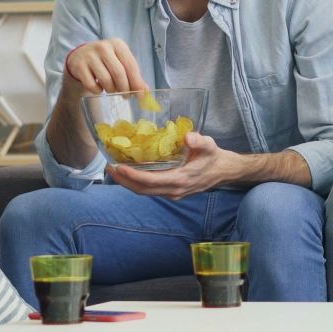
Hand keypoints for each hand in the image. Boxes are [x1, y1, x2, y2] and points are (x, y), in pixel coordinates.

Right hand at [63, 38, 147, 95]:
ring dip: (111, 90)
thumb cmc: (106, 61)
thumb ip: (133, 76)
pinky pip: (92, 85)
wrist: (80, 57)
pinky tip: (99, 88)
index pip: (130, 65)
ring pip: (106, 80)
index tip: (140, 96)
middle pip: (119, 73)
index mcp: (118, 44)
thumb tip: (145, 92)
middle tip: (126, 97)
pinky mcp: (78, 66)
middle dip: (125, 89)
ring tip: (112, 90)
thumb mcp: (120, 63)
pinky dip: (98, 91)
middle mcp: (103, 47)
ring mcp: (89, 55)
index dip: (136, 82)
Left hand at [109, 132, 229, 197]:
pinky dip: (136, 182)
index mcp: (180, 180)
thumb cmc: (214, 156)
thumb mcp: (209, 145)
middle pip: (142, 190)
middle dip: (123, 180)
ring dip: (127, 182)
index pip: (150, 181)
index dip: (133, 176)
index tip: (119, 167)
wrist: (223, 171)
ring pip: (144, 191)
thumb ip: (199, 141)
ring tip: (114, 169)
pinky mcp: (171, 192)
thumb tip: (188, 137)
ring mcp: (172, 193)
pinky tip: (129, 172)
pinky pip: (149, 190)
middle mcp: (173, 190)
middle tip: (109, 166)